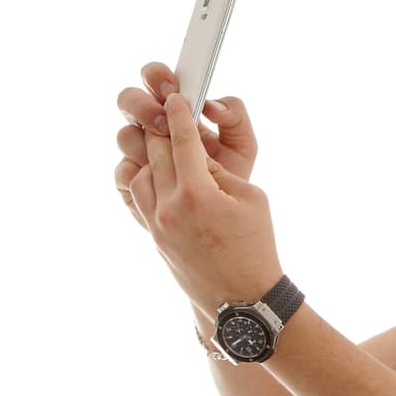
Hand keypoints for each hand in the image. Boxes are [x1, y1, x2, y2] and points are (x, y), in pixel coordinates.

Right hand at [114, 62, 256, 228]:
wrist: (228, 222)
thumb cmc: (234, 177)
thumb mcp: (243, 145)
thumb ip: (235, 118)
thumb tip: (212, 106)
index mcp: (176, 110)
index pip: (156, 79)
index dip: (158, 77)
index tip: (173, 89)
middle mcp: (151, 127)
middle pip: (128, 99)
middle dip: (144, 107)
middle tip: (163, 123)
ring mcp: (138, 154)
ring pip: (124, 135)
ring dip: (142, 141)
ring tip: (168, 156)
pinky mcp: (131, 182)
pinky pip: (123, 172)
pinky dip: (141, 174)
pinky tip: (162, 183)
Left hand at [124, 92, 282, 314]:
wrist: (243, 297)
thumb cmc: (257, 246)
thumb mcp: (251, 200)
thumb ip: (219, 171)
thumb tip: (195, 156)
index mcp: (198, 193)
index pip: (183, 141)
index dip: (180, 115)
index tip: (175, 98)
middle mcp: (170, 206)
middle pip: (156, 152)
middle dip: (163, 130)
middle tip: (170, 116)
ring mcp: (157, 223)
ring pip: (139, 172)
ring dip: (152, 156)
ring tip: (167, 149)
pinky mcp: (153, 235)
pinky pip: (138, 196)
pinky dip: (146, 179)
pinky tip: (160, 175)